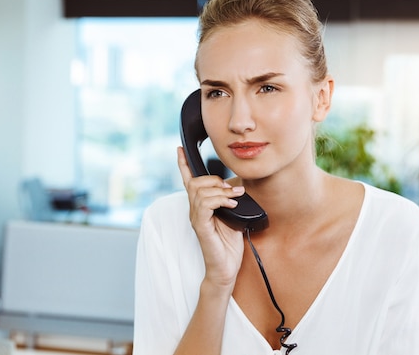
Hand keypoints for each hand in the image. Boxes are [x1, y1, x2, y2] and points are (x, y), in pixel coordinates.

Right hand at [177, 147, 244, 289]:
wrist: (226, 268)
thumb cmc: (229, 244)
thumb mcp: (233, 215)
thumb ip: (230, 200)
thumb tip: (238, 186)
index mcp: (201, 206)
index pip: (189, 181)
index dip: (184, 164)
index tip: (180, 149)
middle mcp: (195, 210)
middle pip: (196, 182)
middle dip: (215, 180)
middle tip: (233, 189)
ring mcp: (196, 218)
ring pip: (200, 191)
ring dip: (221, 190)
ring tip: (235, 197)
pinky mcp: (201, 227)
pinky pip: (204, 205)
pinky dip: (219, 200)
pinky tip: (230, 204)